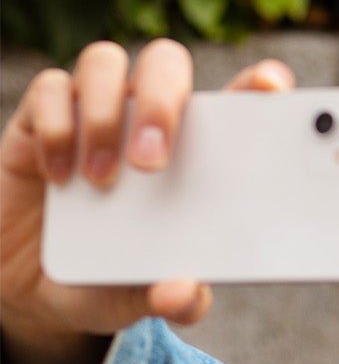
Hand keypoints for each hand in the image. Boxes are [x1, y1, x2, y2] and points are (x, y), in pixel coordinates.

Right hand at [0, 42, 293, 363]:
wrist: (43, 287)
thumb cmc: (114, 280)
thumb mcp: (145, 299)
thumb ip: (173, 299)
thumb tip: (185, 293)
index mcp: (196, 155)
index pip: (234, 103)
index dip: (258, 84)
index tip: (271, 89)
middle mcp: (148, 119)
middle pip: (167, 66)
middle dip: (165, 103)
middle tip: (153, 163)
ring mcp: (96, 111)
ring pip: (106, 64)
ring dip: (107, 117)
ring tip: (104, 181)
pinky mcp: (43, 117)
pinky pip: (52, 91)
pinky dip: (58, 126)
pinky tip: (62, 176)